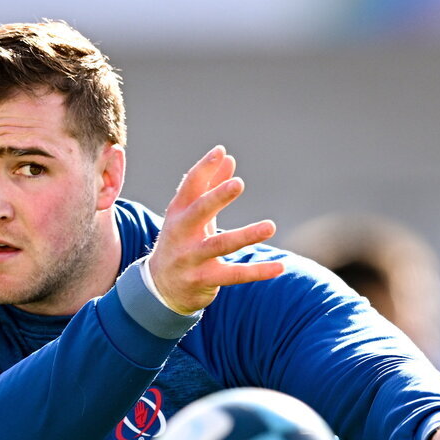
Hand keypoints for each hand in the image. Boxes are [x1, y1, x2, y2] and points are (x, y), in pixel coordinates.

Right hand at [147, 145, 283, 314]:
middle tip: (238, 184)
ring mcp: (191, 258)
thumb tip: (228, 158)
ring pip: (220, 245)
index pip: (189, 187)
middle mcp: (181, 234)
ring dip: (245, 236)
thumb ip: (209, 186)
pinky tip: (279, 267)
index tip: (220, 151)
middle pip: (199, 212)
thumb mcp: (190, 215)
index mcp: (178, 213)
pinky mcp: (203, 280)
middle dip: (217, 198)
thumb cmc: (182, 241)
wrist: (160, 287)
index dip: (204, 168)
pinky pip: (234, 275)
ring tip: (270, 226)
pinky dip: (258, 272)